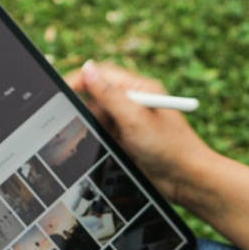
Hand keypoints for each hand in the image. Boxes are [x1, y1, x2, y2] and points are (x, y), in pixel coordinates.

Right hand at [69, 60, 211, 202]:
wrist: (186, 180)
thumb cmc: (169, 147)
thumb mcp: (135, 118)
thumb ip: (109, 95)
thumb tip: (88, 69)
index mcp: (139, 89)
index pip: (103, 74)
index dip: (81, 78)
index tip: (62, 87)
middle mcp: (133, 103)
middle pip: (97, 95)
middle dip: (83, 103)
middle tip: (67, 114)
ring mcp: (128, 123)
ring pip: (97, 116)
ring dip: (89, 124)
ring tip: (87, 134)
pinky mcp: (125, 141)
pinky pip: (102, 134)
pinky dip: (95, 138)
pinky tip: (94, 145)